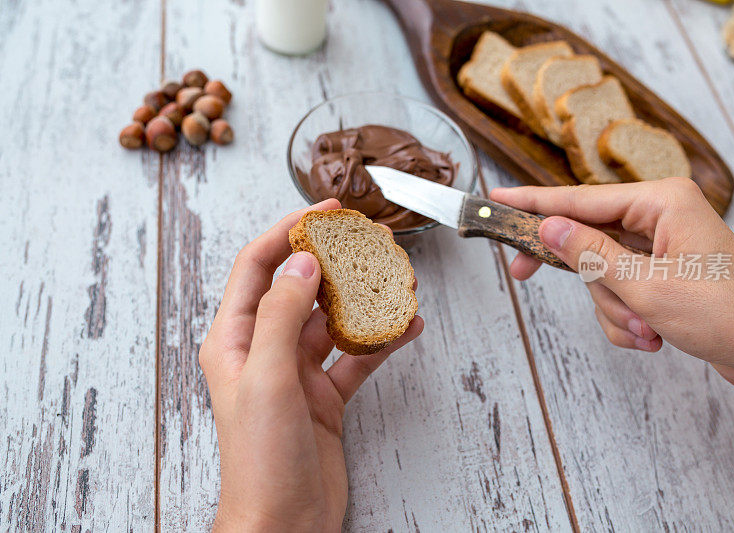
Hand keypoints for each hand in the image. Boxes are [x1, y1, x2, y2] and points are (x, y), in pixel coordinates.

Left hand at [199, 199, 423, 531]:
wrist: (283, 525)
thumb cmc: (261, 461)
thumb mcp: (267, 379)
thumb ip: (282, 316)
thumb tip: (302, 262)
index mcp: (234, 339)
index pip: (259, 266)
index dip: (290, 231)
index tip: (327, 210)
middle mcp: (264, 350)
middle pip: (300, 288)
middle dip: (336, 262)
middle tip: (371, 242)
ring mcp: (296, 374)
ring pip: (333, 321)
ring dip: (364, 301)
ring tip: (398, 282)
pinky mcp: (325, 397)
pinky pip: (356, 358)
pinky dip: (380, 342)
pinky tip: (406, 328)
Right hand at [491, 178, 733, 415]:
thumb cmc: (727, 314)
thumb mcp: (646, 285)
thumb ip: (590, 254)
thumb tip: (549, 227)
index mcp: (662, 202)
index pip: (580, 198)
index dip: (533, 202)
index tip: (497, 197)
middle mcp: (661, 217)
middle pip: (587, 237)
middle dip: (582, 276)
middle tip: (521, 275)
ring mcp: (663, 247)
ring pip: (603, 273)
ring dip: (615, 309)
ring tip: (644, 329)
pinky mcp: (664, 275)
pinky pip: (622, 292)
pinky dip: (628, 319)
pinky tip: (652, 337)